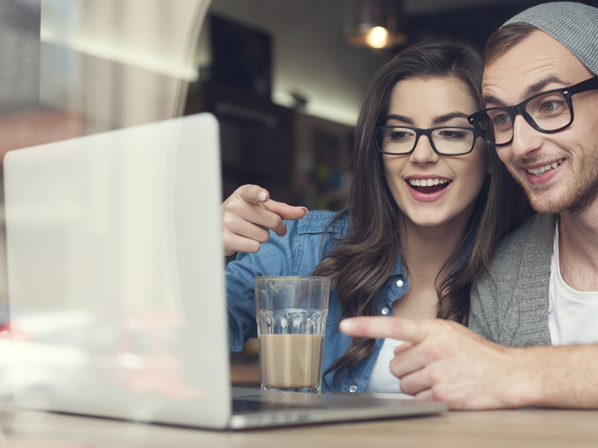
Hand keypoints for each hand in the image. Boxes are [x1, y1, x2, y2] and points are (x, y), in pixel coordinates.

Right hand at [222, 184, 307, 255]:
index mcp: (243, 194)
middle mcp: (233, 206)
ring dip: (262, 237)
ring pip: (264, 236)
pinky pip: (254, 247)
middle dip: (277, 227)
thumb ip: (283, 210)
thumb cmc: (245, 215)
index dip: (259, 194)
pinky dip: (253, 246)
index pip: (252, 192)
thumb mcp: (262, 208)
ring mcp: (228, 222)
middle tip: (270, 227)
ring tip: (249, 232)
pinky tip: (243, 240)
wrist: (218, 228)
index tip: (264, 196)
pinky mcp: (226, 239)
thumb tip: (304, 212)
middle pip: (271, 221)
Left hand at [339, 317, 539, 408]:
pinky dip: (426, 399)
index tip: (345, 325)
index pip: (393, 326)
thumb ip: (421, 338)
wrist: (510, 374)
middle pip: (394, 366)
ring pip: (404, 384)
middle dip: (407, 370)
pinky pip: (417, 400)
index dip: (366, 326)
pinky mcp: (443, 395)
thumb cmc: (479, 354)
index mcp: (433, 330)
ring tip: (441, 379)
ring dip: (416, 385)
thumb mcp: (451, 334)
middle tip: (429, 368)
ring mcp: (437, 373)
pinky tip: (445, 391)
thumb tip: (395, 353)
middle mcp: (433, 349)